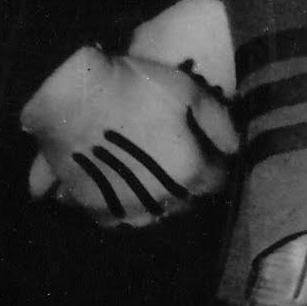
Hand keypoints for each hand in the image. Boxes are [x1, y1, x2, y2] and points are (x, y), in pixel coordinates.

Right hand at [20, 43, 240, 230]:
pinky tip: (121, 185)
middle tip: (175, 156)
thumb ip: (219, 122)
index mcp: (189, 171)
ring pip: (154, 212)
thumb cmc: (135, 86)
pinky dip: (124, 206)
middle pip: (186, 198)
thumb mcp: (188, 91)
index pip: (217, 180)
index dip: (214, 162)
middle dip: (187, 181)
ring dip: (157, 197)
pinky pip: (120, 218)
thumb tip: (234, 148)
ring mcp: (127, 208)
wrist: (72, 93)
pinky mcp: (96, 209)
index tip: (207, 149)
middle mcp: (162, 198)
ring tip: (148, 172)